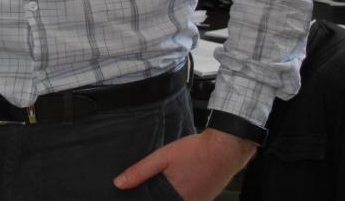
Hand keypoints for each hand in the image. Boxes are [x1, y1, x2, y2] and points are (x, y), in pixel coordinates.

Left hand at [113, 128, 256, 200]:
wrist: (225, 148)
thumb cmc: (196, 151)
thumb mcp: (163, 157)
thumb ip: (140, 171)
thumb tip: (119, 184)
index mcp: (174, 198)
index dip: (145, 198)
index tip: (141, 194)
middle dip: (156, 196)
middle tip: (156, 181)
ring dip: (167, 195)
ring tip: (168, 180)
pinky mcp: (205, 199)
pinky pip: (187, 200)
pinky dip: (179, 194)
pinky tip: (178, 182)